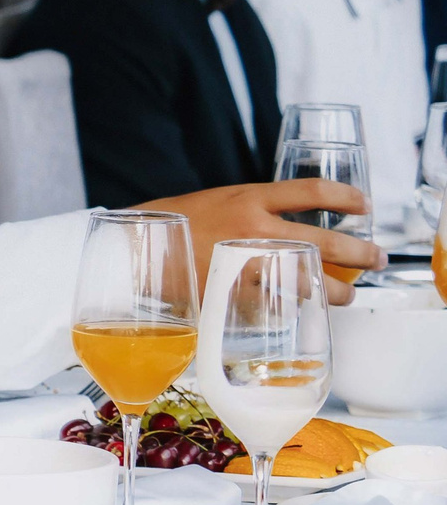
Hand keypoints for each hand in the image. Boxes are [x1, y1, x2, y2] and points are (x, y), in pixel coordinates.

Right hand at [140, 179, 382, 306]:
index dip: (348, 199)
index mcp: (248, 199)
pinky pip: (278, 304)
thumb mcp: (211, 203)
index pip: (314, 192)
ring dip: (338, 291)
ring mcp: (247, 265)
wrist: (127, 253)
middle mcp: (254, 229)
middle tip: (377, 258)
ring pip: (311, 281)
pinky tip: (304, 311)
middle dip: (361, 253)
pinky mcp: (234, 296)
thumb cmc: (165, 226)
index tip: (365, 206)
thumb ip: (247, 210)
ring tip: (348, 296)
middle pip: (327, 241)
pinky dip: (295, 309)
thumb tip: (280, 221)